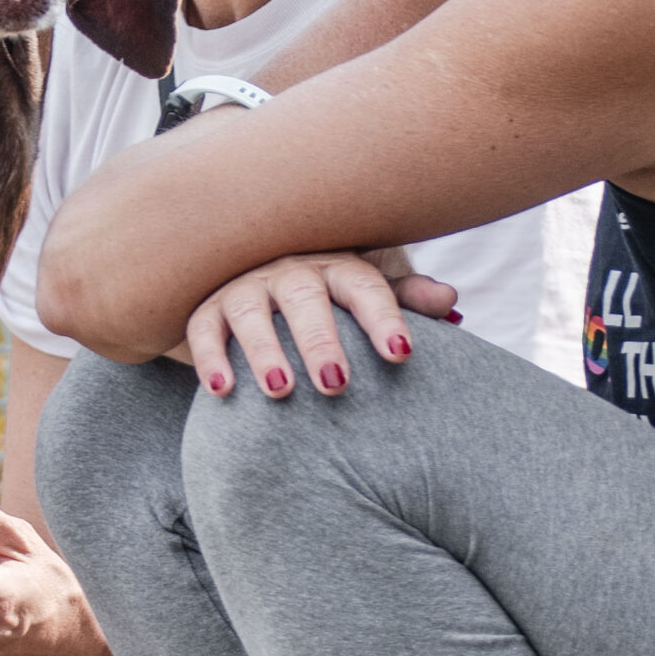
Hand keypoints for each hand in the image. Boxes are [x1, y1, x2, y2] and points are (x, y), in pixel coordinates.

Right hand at [186, 250, 459, 399]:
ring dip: (264, 350)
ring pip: (251, 313)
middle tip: (335, 384)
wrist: (251, 264)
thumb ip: (404, 297)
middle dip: (319, 341)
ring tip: (279, 391)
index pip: (365, 287)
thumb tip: (450, 301)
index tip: (401, 354)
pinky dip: (210, 358)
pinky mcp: (208, 307)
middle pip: (305, 300)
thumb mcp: (366, 288)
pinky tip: (222, 391)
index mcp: (338, 266)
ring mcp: (245, 286)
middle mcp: (290, 270)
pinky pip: (204, 328)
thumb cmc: (328, 290)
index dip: (384, 318)